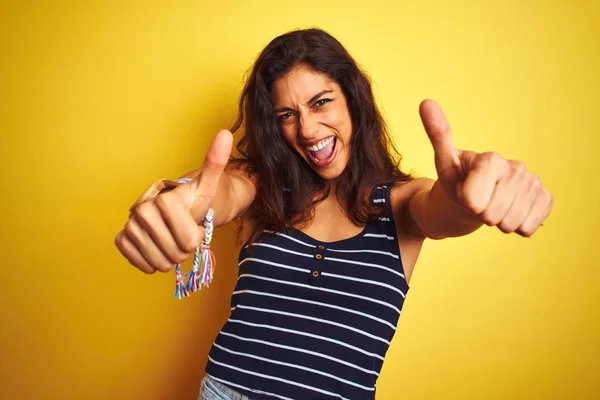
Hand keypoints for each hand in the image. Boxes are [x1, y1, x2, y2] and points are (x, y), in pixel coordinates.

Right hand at [114, 129, 232, 272]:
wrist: (171, 210)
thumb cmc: (191, 201)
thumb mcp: (206, 185)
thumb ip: (215, 162)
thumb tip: (225, 134)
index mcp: (164, 201)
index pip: (190, 242)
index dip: (196, 237)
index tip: (193, 223)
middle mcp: (141, 212)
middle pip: (175, 254)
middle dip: (183, 249)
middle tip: (181, 231)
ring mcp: (129, 226)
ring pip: (160, 263)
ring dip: (170, 257)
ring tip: (170, 238)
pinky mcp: (121, 240)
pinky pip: (141, 264)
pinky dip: (152, 262)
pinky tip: (156, 246)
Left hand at [419, 99, 552, 236]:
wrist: (474, 200)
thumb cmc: (457, 181)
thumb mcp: (444, 163)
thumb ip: (438, 135)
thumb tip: (425, 102)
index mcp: (491, 159)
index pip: (476, 199)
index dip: (468, 202)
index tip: (464, 194)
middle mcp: (517, 167)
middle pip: (493, 213)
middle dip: (480, 214)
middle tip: (478, 203)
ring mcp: (533, 183)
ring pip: (511, 223)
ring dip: (497, 222)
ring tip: (492, 207)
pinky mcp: (545, 198)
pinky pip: (529, 226)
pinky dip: (516, 226)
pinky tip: (510, 212)